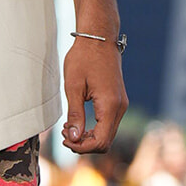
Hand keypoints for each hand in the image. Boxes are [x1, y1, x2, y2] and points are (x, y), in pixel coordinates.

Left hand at [62, 39, 127, 153]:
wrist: (98, 38)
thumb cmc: (83, 58)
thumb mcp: (73, 86)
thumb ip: (75, 114)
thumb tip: (74, 138)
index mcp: (110, 105)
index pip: (101, 141)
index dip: (82, 147)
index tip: (65, 139)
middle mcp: (120, 108)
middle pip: (105, 142)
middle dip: (84, 144)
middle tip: (64, 134)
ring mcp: (121, 105)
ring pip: (107, 134)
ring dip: (88, 137)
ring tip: (68, 128)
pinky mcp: (118, 102)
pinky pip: (108, 124)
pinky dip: (94, 129)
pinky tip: (78, 122)